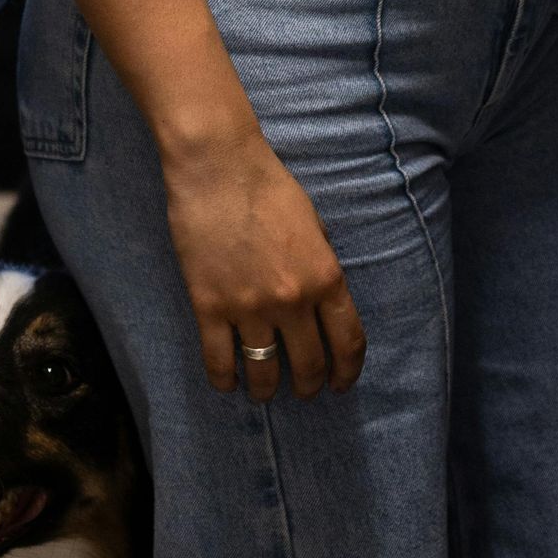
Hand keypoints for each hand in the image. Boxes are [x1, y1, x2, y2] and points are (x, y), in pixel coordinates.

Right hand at [160, 125, 366, 404]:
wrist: (217, 165)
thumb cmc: (268, 185)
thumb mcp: (314, 224)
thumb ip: (321, 266)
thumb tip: (322, 302)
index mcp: (325, 277)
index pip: (348, 343)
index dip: (347, 371)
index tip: (340, 383)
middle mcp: (292, 300)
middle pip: (309, 365)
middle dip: (309, 385)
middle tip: (303, 390)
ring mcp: (249, 307)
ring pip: (264, 372)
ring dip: (267, 390)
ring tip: (264, 392)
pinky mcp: (209, 306)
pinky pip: (219, 361)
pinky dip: (225, 380)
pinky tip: (228, 383)